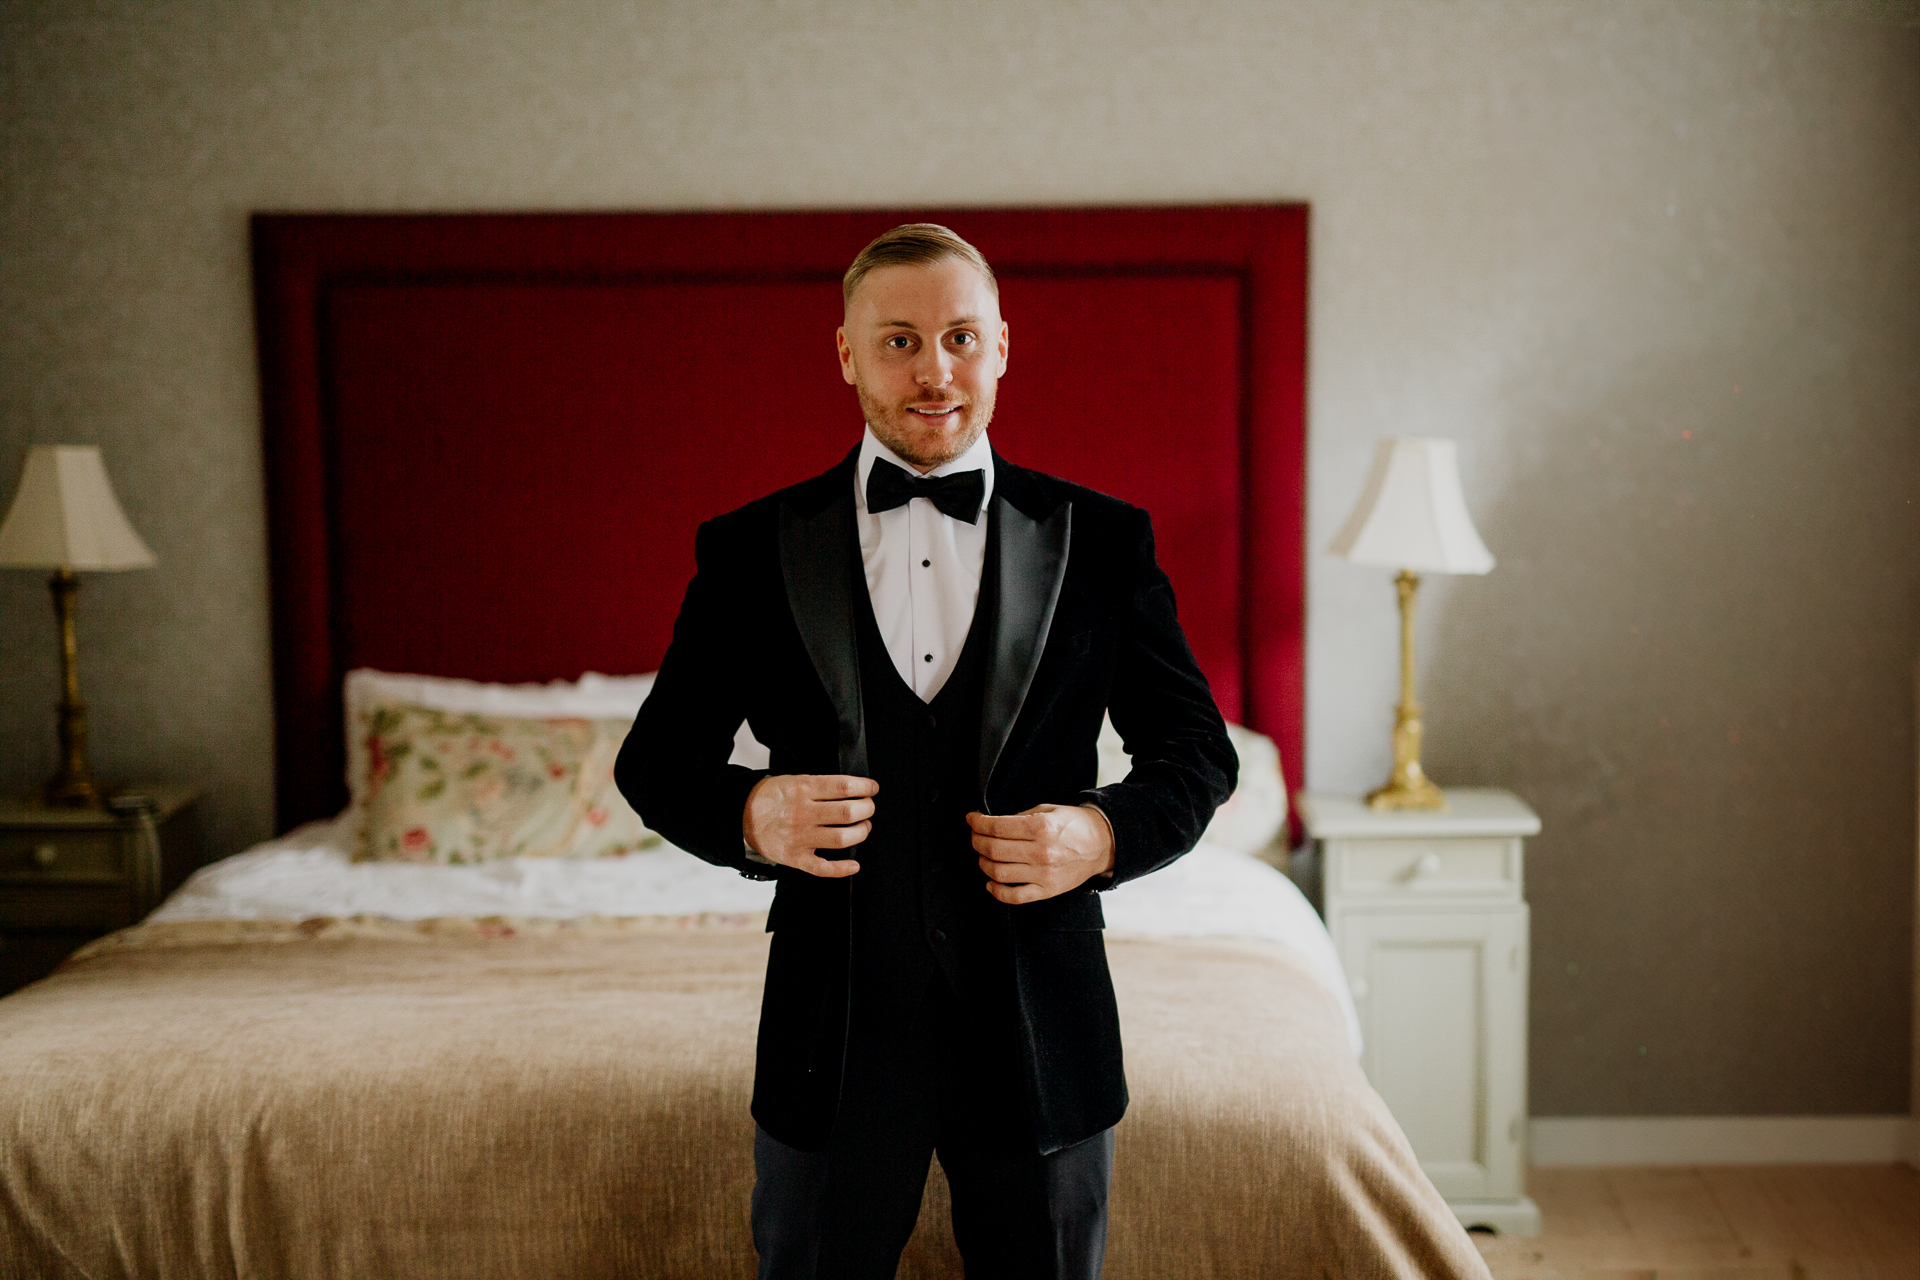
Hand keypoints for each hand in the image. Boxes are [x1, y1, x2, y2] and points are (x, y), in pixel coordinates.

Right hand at [743, 775, 875, 877]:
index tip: (872, 788)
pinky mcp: (795, 858)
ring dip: (861, 832)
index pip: (844, 786)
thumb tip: (856, 790)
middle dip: (867, 809)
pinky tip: (854, 865)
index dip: (865, 787)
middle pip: (847, 812)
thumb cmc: (774, 797)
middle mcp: (802, 813)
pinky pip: (822, 868)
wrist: (742, 817)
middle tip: (868, 807)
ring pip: (841, 838)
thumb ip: (822, 785)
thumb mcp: (794, 780)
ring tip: (862, 827)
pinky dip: (842, 869)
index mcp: (803, 789)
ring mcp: (799, 837)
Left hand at [967, 804, 1115, 903]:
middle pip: (994, 850)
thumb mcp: (1047, 810)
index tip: (972, 819)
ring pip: (998, 873)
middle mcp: (1042, 852)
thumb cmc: (1074, 825)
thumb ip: (1019, 818)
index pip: (997, 827)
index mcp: (1042, 828)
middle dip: (976, 841)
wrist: (1101, 844)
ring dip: (983, 863)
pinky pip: (1014, 896)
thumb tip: (991, 824)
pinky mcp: (1047, 891)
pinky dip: (996, 891)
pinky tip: (991, 882)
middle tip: (975, 836)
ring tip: (982, 855)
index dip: (978, 823)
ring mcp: (1044, 875)